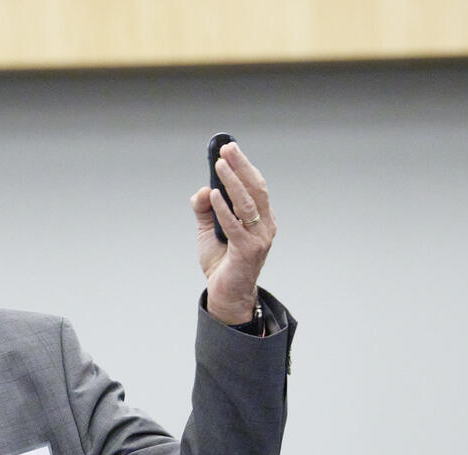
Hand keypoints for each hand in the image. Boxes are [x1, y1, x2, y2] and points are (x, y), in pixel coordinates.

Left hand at [190, 142, 276, 324]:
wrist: (226, 293)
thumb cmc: (222, 261)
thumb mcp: (209, 230)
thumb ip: (205, 209)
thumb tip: (202, 189)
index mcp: (262, 218)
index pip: (256, 185)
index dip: (244, 165)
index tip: (229, 148)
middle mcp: (265, 226)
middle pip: (255, 189)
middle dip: (241, 166)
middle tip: (227, 148)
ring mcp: (259, 239)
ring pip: (247, 203)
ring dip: (233, 182)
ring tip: (220, 165)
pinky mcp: (247, 251)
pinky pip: (234, 225)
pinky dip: (223, 209)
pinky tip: (212, 194)